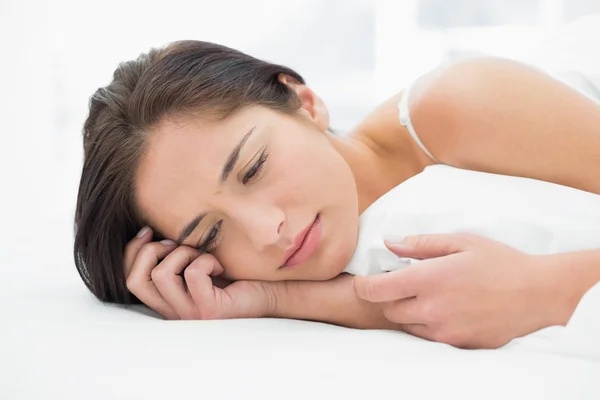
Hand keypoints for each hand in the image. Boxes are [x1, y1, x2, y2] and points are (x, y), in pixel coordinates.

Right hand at [123, 227, 277, 319]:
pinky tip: (220, 265)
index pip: (130, 280)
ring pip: (161, 275)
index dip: (132, 252)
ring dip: (181, 253)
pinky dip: (205, 260)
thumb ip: (174, 254)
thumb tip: (152, 231)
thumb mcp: (197, 260)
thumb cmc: (235, 274)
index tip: (149, 231)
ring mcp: (190, 314)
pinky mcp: (209, 310)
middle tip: (176, 242)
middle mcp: (174, 313)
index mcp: (167, 301)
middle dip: (150, 251)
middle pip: (135, 280)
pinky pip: (193, 274)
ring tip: (203, 255)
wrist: (270, 292)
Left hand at [353, 233, 565, 348]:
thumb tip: (389, 242)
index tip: (365, 280)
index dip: (363, 285)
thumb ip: (420, 244)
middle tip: (406, 282)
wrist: (538, 294)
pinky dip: (427, 325)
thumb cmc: (499, 262)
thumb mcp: (460, 242)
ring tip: (429, 295)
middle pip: (387, 309)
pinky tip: (446, 309)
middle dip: (389, 296)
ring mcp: (443, 331)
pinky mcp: (456, 344)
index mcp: (427, 280)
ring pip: (406, 326)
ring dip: (408, 312)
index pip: (375, 290)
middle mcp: (430, 309)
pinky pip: (428, 337)